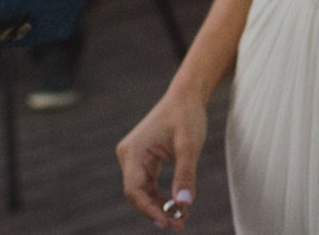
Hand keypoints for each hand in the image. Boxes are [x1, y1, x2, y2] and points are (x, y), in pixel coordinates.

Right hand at [117, 92, 207, 230]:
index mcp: (134, 150)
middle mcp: (129, 154)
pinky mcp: (143, 159)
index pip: (134, 189)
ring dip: (160, 206)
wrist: (186, 96)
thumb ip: (186, 174)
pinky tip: (177, 206)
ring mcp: (134, 157)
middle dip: (157, 210)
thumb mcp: (189, 145)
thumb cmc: (186, 116)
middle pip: (137, 193)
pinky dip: (161, 196)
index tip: (167, 222)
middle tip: (179, 224)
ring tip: (181, 219)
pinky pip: (148, 184)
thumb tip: (184, 204)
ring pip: (143, 190)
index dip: (149, 209)